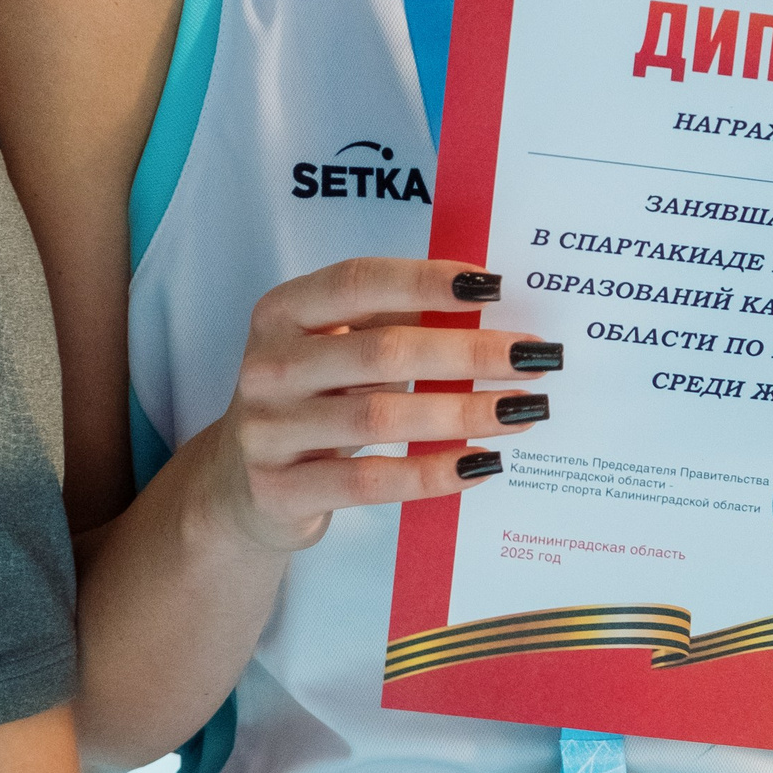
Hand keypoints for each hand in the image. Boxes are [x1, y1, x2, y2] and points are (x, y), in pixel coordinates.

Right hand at [204, 258, 558, 552]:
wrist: (238, 484)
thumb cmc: (309, 399)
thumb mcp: (333, 348)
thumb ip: (391, 320)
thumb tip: (488, 302)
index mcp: (281, 313)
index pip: (360, 282)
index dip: (428, 281)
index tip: (495, 286)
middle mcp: (268, 366)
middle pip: (383, 351)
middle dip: (469, 351)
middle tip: (534, 356)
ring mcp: (268, 431)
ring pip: (382, 416)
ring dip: (464, 412)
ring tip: (524, 410)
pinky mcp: (280, 491)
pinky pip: (370, 481)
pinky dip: (432, 472)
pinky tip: (481, 463)